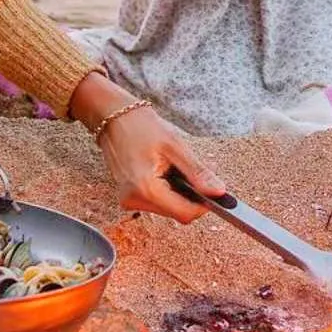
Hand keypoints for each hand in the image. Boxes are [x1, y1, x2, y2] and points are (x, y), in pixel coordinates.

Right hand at [96, 102, 227, 223]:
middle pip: (177, 212)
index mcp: (145, 189)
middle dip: (191, 195)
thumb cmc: (140, 126)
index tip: (215, 193)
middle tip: (193, 170)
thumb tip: (219, 192)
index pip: (185, 213)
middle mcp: (134, 200)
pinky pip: (157, 201)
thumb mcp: (176, 147)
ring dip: (179, 192)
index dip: (203, 205)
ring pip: (168, 208)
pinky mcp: (129, 197)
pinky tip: (164, 170)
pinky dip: (167, 190)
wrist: (113, 118)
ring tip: (173, 166)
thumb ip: (198, 174)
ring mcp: (129, 200)